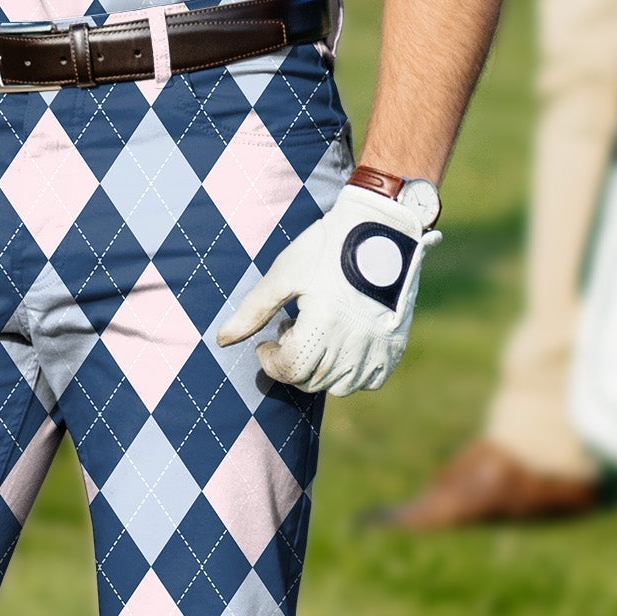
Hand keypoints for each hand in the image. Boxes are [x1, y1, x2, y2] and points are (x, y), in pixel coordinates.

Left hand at [216, 179, 442, 396]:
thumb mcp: (285, 274)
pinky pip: (369, 380)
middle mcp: (353, 343)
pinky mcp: (395, 346)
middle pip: (311, 380)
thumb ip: (253, 311)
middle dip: (291, 362)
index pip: (290, 369)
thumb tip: (221, 341)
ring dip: (319, 369)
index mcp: (324, 323)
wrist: (382, 229)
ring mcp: (378, 347)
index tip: (266, 342)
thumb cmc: (328, 247)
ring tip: (317, 334)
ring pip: (339, 386)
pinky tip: (342, 344)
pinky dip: (351, 372)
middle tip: (291, 329)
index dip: (270, 361)